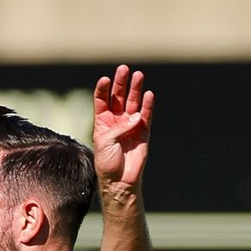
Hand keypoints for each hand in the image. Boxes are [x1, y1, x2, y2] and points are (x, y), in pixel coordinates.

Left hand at [92, 64, 153, 189]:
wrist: (120, 181)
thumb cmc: (107, 163)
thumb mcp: (104, 142)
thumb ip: (118, 127)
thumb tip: (136, 116)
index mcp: (102, 123)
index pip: (102, 100)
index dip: (103, 89)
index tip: (105, 79)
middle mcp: (116, 121)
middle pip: (119, 97)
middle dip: (121, 83)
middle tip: (124, 69)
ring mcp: (130, 125)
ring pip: (133, 102)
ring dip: (135, 89)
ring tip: (138, 75)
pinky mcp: (143, 131)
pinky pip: (146, 115)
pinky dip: (148, 105)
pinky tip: (148, 94)